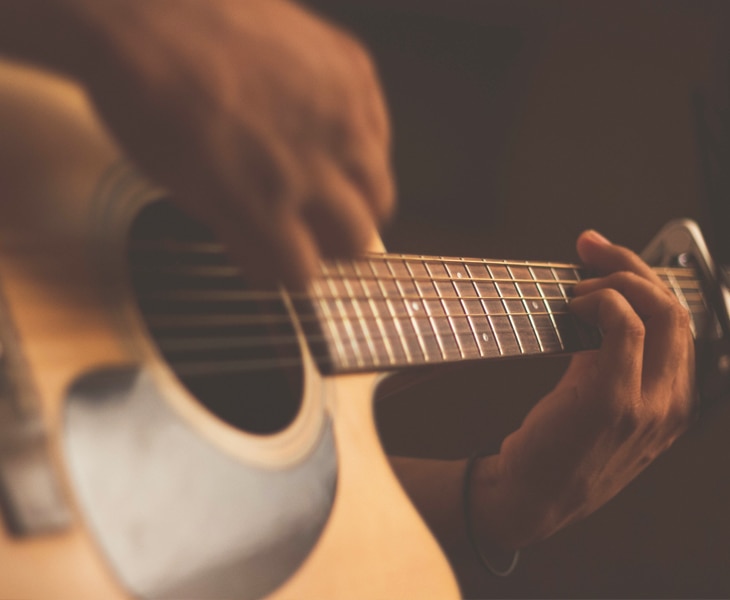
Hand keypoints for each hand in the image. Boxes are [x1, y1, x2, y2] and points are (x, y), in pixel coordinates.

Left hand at [63, 0, 393, 285]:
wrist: (155, 11)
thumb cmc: (152, 97)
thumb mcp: (182, 188)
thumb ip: (236, 234)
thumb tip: (266, 266)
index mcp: (264, 204)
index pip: (304, 273)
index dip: (291, 270)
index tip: (285, 259)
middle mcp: (315, 165)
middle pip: (358, 240)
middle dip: (333, 242)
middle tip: (312, 226)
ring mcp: (342, 116)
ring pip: (379, 190)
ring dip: (355, 199)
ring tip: (325, 178)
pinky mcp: (354, 72)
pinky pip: (380, 131)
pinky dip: (360, 144)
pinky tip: (327, 132)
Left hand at [471, 230, 694, 549]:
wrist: (528, 499)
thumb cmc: (556, 449)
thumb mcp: (601, 409)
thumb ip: (614, 364)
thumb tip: (600, 305)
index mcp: (673, 405)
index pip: (680, 324)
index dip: (647, 281)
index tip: (607, 257)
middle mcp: (672, 405)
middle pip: (676, 309)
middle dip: (634, 266)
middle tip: (591, 249)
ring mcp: (647, 404)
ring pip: (657, 310)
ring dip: (614, 281)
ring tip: (576, 287)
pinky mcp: (612, 399)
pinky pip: (624, 325)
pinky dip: (600, 301)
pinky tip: (573, 308)